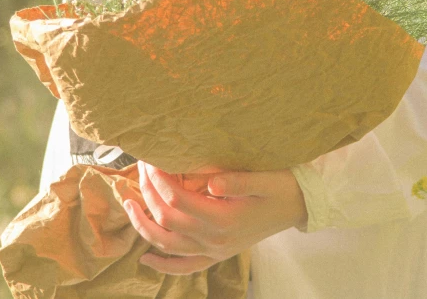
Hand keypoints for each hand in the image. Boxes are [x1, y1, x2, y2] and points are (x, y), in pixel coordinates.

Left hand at [122, 160, 306, 274]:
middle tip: (140, 169)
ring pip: (169, 245)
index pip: (178, 200)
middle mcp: (216, 239)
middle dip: (148, 194)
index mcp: (225, 219)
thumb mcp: (263, 178)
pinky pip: (186, 267)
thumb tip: (212, 182)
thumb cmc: (280, 187)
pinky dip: (165, 266)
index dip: (160, 180)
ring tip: (128, 205)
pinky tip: (147, 258)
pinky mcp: (218, 254)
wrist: (298, 205)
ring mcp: (215, 250)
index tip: (151, 159)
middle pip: (167, 220)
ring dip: (144, 227)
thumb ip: (237, 181)